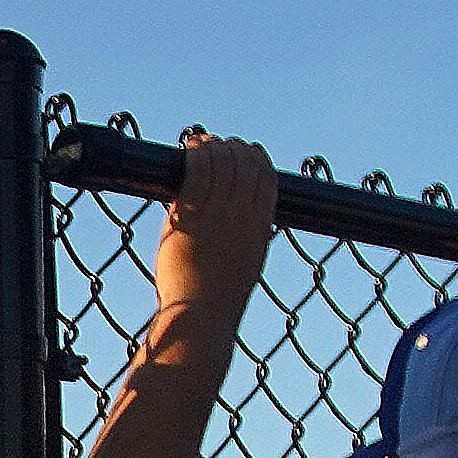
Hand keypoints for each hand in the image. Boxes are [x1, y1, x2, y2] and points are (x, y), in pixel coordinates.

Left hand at [148, 131, 288, 362]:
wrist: (200, 315)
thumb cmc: (216, 299)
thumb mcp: (246, 266)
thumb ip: (248, 240)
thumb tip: (251, 227)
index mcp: (260, 229)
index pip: (267, 182)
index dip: (259, 160)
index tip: (250, 151)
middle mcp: (242, 217)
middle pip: (246, 168)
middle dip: (236, 150)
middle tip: (223, 145)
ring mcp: (218, 214)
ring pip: (223, 165)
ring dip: (215, 148)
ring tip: (204, 142)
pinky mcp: (192, 214)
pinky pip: (198, 173)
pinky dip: (197, 155)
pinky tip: (190, 147)